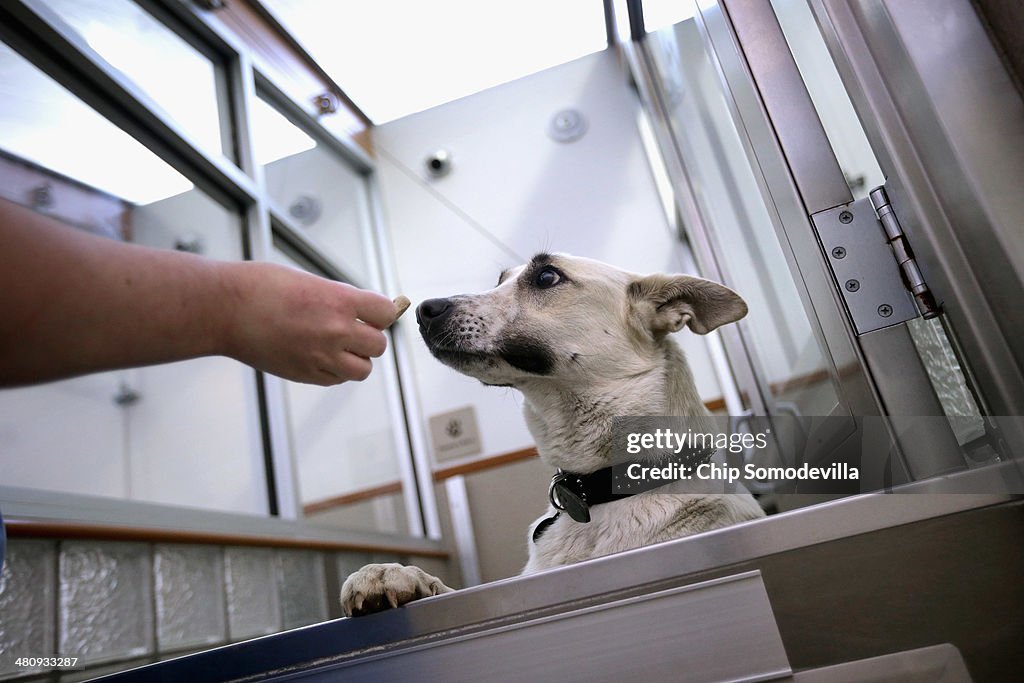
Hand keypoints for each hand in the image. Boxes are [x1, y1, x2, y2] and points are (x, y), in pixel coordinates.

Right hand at [220, 261, 396, 384]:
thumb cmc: (261, 287)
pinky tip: (320, 357)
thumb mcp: (310, 282)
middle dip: (369, 338)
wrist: (225, 309)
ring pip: (362, 370)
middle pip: (378, 346)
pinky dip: (335, 372)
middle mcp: (335, 331)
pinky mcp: (305, 375)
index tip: (373, 313)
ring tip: (338, 347)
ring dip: (356, 360)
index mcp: (339, 302)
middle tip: (354, 331)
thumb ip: (340, 299)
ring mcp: (321, 356)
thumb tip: (362, 310)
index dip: (381, 313)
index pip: (385, 313)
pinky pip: (336, 380)